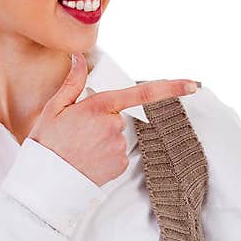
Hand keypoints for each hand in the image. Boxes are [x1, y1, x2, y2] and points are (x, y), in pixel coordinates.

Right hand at [28, 52, 199, 185]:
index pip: (142, 93)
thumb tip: (79, 58)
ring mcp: (119, 147)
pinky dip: (106, 154)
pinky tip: (89, 158)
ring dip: (104, 138)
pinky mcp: (121, 164)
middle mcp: (114, 126)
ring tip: (81, 147)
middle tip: (79, 132)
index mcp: (99, 107)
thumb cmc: (47, 143)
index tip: (193, 85)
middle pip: (120, 116)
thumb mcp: (54, 108)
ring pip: (118, 135)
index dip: (171, 88)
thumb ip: (73, 82)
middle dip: (104, 120)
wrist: (47, 182)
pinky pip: (118, 153)